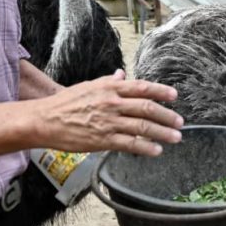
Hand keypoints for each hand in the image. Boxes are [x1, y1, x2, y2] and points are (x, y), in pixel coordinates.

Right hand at [34, 69, 182, 155]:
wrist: (45, 120)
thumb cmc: (66, 102)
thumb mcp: (90, 86)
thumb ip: (109, 81)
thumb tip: (122, 75)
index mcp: (110, 87)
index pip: (142, 87)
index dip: (161, 91)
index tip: (174, 96)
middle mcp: (112, 102)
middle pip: (146, 107)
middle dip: (167, 115)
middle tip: (179, 122)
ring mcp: (108, 121)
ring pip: (142, 127)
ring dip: (162, 133)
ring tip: (175, 137)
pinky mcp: (103, 140)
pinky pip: (130, 144)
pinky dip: (146, 148)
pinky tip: (156, 150)